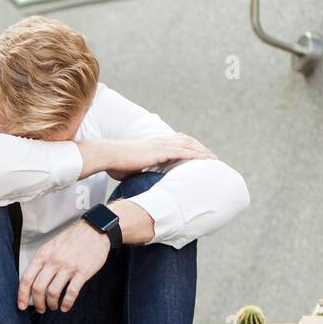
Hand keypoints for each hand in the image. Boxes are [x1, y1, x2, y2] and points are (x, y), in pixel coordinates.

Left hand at [18, 220, 110, 313]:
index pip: (27, 278)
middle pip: (38, 288)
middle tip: (40, 309)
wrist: (94, 230)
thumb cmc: (72, 239)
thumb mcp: (51, 246)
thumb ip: (41, 262)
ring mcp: (68, 267)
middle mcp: (53, 261)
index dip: (22, 295)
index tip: (22, 305)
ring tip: (53, 306)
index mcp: (43, 254)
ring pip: (53, 292)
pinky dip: (67, 303)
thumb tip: (32, 282)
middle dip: (37, 303)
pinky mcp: (82, 272)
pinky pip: (71, 292)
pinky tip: (65, 307)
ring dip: (51, 304)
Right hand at [86, 134, 215, 180]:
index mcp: (154, 143)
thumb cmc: (115, 164)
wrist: (108, 155)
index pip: (176, 141)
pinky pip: (184, 152)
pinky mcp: (161, 151)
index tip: (198, 153)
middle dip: (200, 148)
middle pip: (187, 141)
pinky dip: (197, 155)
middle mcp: (160, 141)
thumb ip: (139, 172)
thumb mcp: (130, 168)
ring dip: (203, 151)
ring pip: (189, 145)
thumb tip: (138, 182)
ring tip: (214, 159)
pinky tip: (205, 160)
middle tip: (212, 157)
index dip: (189, 146)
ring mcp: (161, 145)